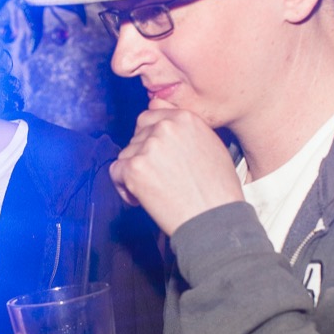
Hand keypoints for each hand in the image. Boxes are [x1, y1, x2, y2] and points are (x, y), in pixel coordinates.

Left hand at [110, 98, 241, 235]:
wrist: (213, 219)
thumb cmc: (218, 190)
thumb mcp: (211, 146)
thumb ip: (186, 129)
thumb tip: (162, 115)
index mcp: (185, 118)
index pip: (151, 116)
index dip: (149, 137)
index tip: (155, 154)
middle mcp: (165, 128)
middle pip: (137, 135)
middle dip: (142, 155)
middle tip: (156, 176)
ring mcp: (148, 147)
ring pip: (126, 154)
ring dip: (134, 172)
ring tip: (154, 191)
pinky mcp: (134, 169)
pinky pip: (116, 172)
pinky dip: (124, 187)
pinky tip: (141, 198)